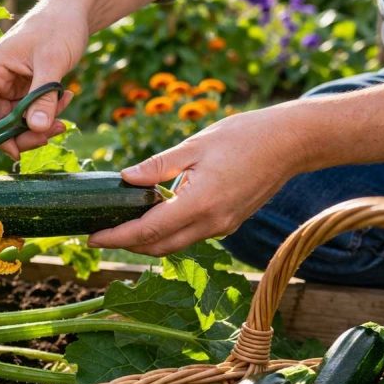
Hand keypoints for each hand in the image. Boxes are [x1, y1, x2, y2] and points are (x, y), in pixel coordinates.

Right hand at [0, 6, 85, 158]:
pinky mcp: (26, 87)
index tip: (18, 152)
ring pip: (18, 119)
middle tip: (51, 133)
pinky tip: (66, 98)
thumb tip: (37, 128)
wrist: (74, 9)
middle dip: (26, 132)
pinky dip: (48, 111)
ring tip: (64, 113)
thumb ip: (43, 97)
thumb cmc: (59, 26)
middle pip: (1, 122)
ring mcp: (11, 84)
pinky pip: (32, 110)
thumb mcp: (53, 62)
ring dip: (41, 122)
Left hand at [87, 107, 307, 255]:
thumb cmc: (244, 136)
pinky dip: (167, 231)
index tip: (92, 237)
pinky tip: (153, 215)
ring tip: (119, 224)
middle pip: (158, 247)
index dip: (117, 237)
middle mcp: (212, 223)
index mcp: (200, 204)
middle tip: (99, 232)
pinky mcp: (228, 223)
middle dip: (126, 245)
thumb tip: (125, 178)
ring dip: (146, 240)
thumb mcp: (194, 145)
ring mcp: (222, 227)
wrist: (291, 143)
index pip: (148, 231)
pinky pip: (190, 235)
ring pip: (174, 244)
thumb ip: (157, 166)